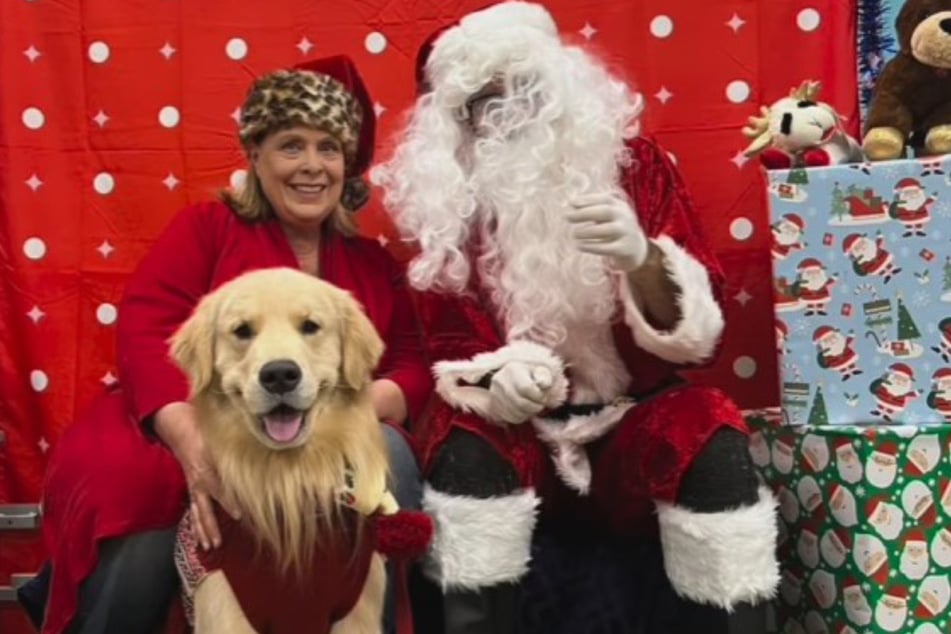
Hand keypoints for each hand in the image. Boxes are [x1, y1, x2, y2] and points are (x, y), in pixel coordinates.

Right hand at [154, 402, 238, 549]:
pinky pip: (193, 510)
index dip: (229, 502)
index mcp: (206, 469)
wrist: (180, 429)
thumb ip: (233, 449)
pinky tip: (199, 538)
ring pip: (197, 513)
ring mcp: (194, 487)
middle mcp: (198, 482)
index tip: (239, 515)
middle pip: (204, 508)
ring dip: (202, 530)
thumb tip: (257, 452)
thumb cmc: (203, 432)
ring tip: (208, 546)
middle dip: (210, 526)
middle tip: (217, 542)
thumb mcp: (217, 439)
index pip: (219, 489)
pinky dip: (195, 525)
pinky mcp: (192, 489)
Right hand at [488, 361, 554, 423]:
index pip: (526, 388)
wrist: (520, 377)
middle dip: (535, 407)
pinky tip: (525, 409)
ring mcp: (494, 393)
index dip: (539, 396)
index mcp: (513, 368)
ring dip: (529, 413)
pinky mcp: (493, 405)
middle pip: (521, 403)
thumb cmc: (535, 375)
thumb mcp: (544, 371)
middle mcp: (500, 380)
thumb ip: (546, 377)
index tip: (544, 395)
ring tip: (533, 405)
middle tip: (540, 403)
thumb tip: (543, 384)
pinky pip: (510, 418)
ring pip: (515, 413)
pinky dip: (521, 417)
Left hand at [566, 194, 648, 271]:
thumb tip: (572, 203)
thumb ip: (592, 207)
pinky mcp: (624, 249)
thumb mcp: (607, 215)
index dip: (588, 200)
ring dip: (588, 231)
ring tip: (574, 233)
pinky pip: (608, 248)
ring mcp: (626, 233)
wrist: (635, 248)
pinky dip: (592, 247)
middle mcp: (625, 217)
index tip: (571, 203)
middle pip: (606, 211)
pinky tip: (579, 246)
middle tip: (567, 217)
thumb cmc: (614, 228)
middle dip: (585, 213)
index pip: (605, 199)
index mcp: (620, 206)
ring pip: (608, 229)